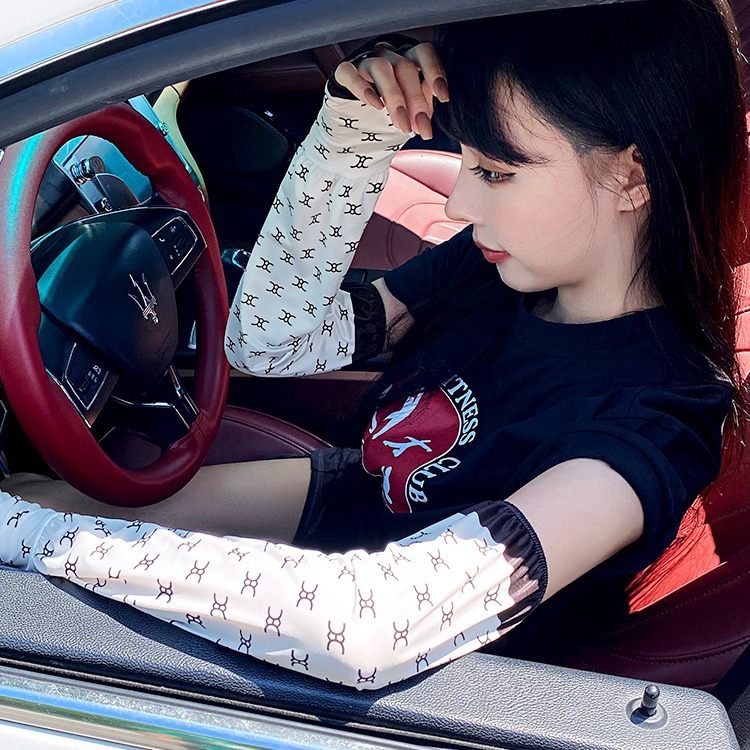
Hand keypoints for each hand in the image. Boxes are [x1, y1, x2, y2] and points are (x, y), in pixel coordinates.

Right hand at [333, 42, 448, 139]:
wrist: (356, 131)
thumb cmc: (389, 115)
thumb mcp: (411, 111)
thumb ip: (424, 103)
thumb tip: (434, 105)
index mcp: (407, 59)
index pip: (423, 54)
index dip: (434, 72)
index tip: (443, 97)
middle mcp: (387, 56)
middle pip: (404, 67)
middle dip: (415, 100)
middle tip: (420, 127)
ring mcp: (364, 62)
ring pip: (381, 68)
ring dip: (394, 97)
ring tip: (402, 125)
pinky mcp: (344, 73)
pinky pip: (350, 72)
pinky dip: (363, 88)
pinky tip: (375, 106)